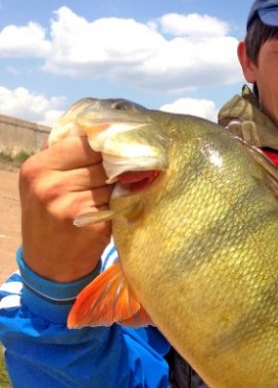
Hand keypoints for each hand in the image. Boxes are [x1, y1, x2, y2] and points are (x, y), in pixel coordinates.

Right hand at [19, 136, 112, 281]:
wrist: (49, 263)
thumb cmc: (50, 214)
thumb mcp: (45, 180)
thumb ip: (66, 153)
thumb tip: (101, 125)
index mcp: (38, 167)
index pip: (85, 142)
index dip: (107, 144)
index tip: (123, 144)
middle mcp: (50, 186)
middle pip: (103, 162)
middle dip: (118, 165)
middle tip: (130, 168)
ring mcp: (71, 207)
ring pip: (114, 181)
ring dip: (123, 184)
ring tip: (119, 190)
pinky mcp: (92, 225)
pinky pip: (119, 201)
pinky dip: (124, 202)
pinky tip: (120, 206)